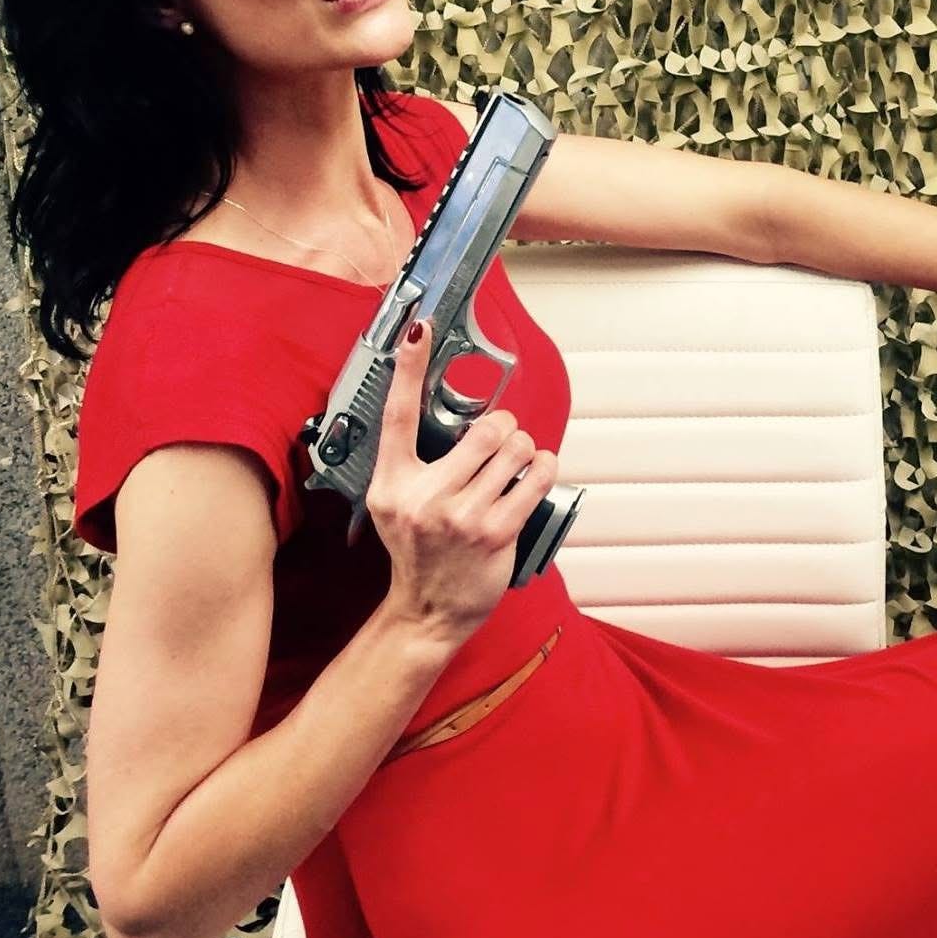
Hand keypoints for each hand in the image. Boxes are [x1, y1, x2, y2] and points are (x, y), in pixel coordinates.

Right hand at [367, 318, 558, 657]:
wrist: (428, 611)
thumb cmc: (420, 552)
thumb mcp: (397, 504)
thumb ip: (417, 464)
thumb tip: (459, 420)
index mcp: (392, 482)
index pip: (398, 412)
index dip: (408, 365)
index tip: (419, 326)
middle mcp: (423, 495)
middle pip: (484, 428)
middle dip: (504, 428)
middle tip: (503, 442)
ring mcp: (459, 516)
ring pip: (515, 448)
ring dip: (526, 449)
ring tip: (519, 463)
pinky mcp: (494, 532)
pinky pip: (536, 477)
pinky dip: (544, 467)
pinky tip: (537, 471)